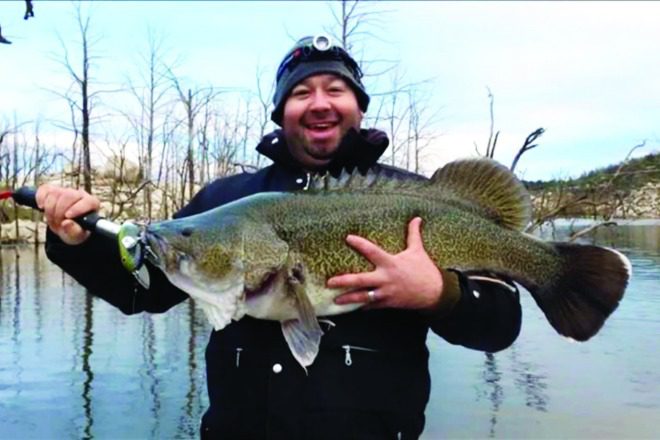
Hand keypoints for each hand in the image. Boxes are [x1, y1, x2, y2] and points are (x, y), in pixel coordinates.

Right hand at [36, 184, 99, 244]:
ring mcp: (65, 190)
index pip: (87, 201)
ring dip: (50, 210)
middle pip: (68, 196)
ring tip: (53, 220)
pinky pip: (44, 190)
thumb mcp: (77, 237)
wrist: (65, 228)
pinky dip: (41, 199)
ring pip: (55, 193)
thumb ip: (75, 232)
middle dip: (59, 212)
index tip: (67, 217)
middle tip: (58, 223)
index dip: (77, 209)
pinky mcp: (52, 189)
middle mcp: (80, 194)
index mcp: (92, 204)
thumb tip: (67, 223)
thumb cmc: (75, 231)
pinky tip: (42, 208)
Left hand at [328, 217, 443, 310]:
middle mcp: (386, 278)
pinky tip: (352, 307)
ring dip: (348, 298)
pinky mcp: (388, 303)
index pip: (372, 251)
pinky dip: (362, 306)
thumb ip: (413, 234)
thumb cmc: (424, 270)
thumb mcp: (418, 250)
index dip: (360, 244)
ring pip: (363, 297)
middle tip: (330, 281)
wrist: (435, 293)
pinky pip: (372, 306)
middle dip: (344, 281)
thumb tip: (416, 218)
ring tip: (335, 300)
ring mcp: (386, 293)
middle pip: (361, 280)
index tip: (348, 238)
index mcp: (391, 263)